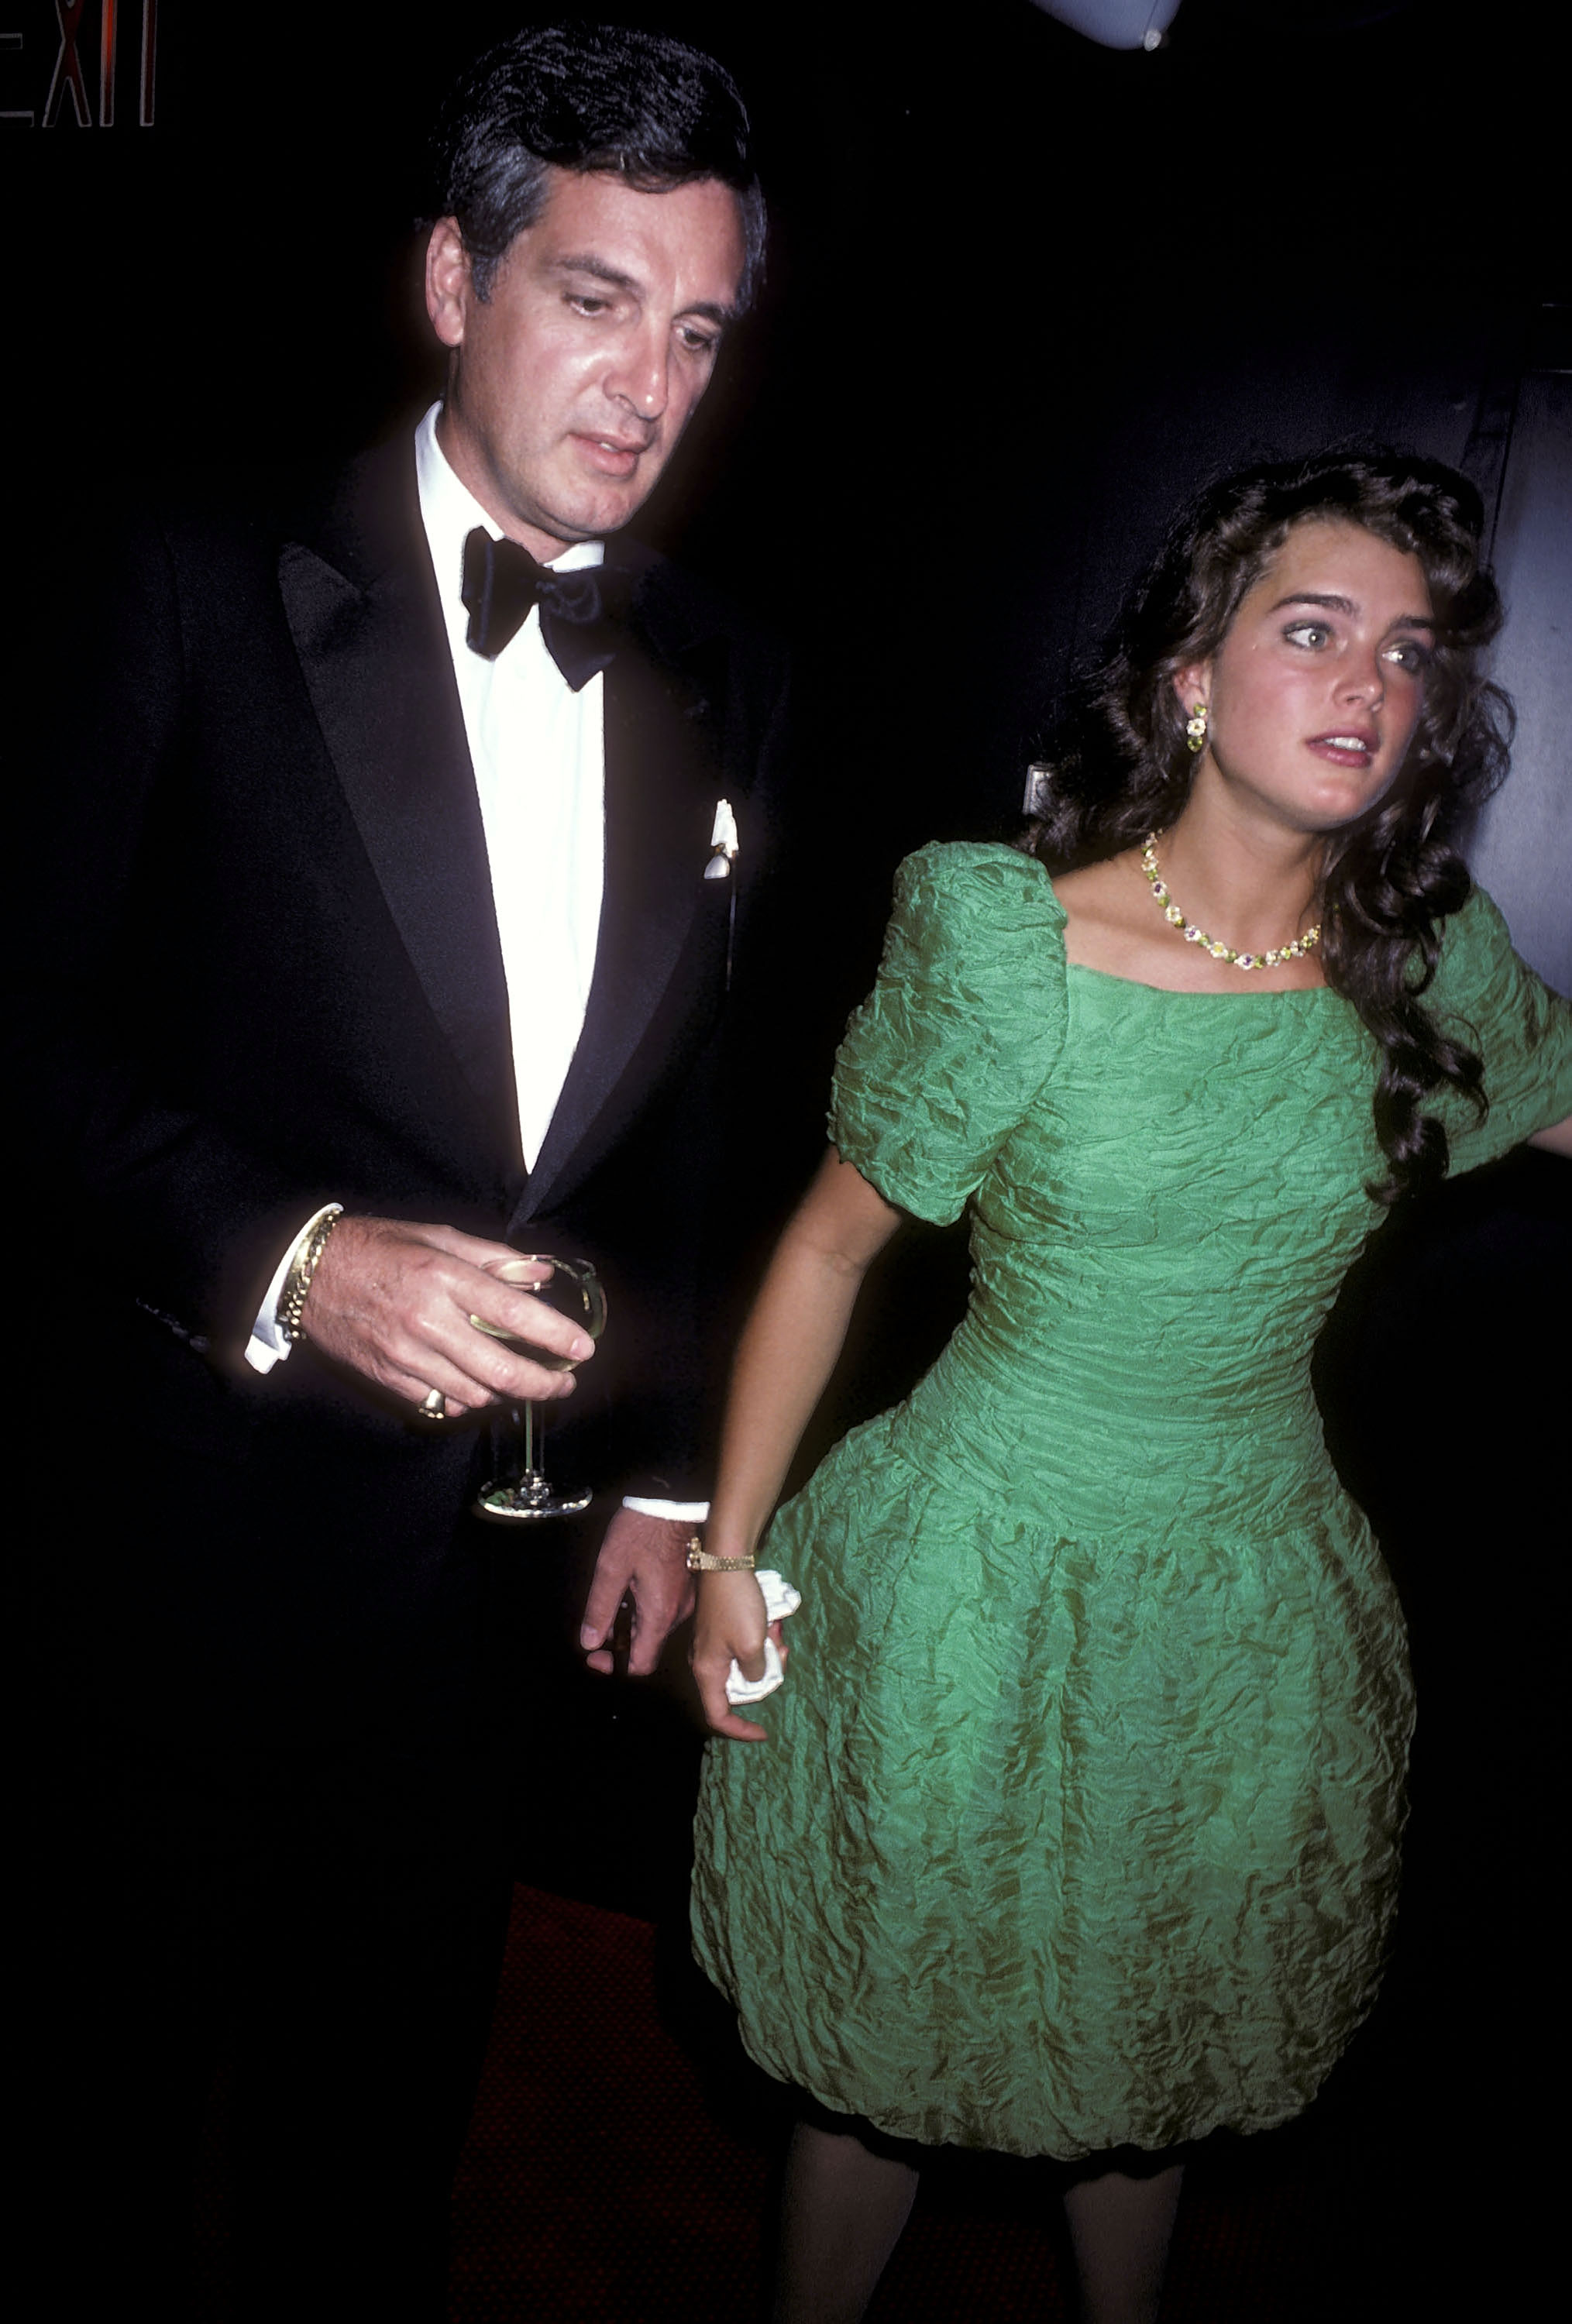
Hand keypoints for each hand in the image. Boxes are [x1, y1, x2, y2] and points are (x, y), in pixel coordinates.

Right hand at [302, 1216, 595, 1415]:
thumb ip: (492, 1258)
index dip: (556, 1336)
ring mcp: (406, 1354)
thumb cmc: (376, 1248)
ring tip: (522, 1380)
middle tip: (563, 1382)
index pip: (514, 1313)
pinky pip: (441, 1403)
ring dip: (506, 1393)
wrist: (308, 1275)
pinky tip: (476, 1387)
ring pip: (475, 1393)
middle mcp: (427, 1321)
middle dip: (543, 1383)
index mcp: (444, 1278)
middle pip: (501, 1368)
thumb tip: (540, 1273)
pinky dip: (467, 1401)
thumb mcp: (436, 1236)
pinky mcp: (389, 1377)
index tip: (582, 1349)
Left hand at [579, 1508, 696, 1676]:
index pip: (640, 1663)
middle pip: (646, 1646)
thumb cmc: (641, 1530)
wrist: (671, 1502)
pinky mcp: (685, 1587)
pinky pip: (663, 1610)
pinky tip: (631, 1586)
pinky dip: (643, 1609)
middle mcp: (677, 1613)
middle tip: (597, 1620)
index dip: (614, 1666)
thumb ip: (599, 1608)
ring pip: (654, 1628)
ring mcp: (685, 1600)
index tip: (594, 1654)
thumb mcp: (610, 1568)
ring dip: (630, 1622)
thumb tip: (589, 1641)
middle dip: (619, 1640)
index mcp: (659, 1614)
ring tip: (614, 1595)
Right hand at [690, 1567, 781, 1741]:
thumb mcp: (753, 1645)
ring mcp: (711, 1644)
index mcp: (707, 1671)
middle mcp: (704, 1662)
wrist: (725, 1562)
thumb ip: (756, 1672)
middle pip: (735, 1689)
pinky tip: (772, 1623)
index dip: (740, 1730)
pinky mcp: (719, 1628)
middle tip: (781, 1656)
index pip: (718, 1715)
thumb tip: (756, 1677)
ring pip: (743, 1665)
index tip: (764, 1733)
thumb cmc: (737, 1606)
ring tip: (778, 1633)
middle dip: (763, 1678)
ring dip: (765, 1655)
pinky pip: (742, 1647)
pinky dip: (759, 1641)